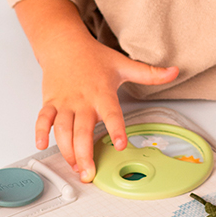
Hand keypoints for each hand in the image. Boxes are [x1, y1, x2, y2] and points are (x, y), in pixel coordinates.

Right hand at [34, 35, 177, 181]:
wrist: (64, 44)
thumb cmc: (93, 57)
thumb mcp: (124, 64)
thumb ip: (150, 73)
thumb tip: (175, 71)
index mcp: (102, 93)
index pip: (111, 114)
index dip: (116, 129)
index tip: (120, 145)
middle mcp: (82, 100)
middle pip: (82, 130)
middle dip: (84, 154)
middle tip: (89, 173)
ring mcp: (64, 102)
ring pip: (62, 130)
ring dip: (66, 150)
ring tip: (75, 167)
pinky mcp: (50, 102)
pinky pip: (43, 119)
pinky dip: (40, 132)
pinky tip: (42, 145)